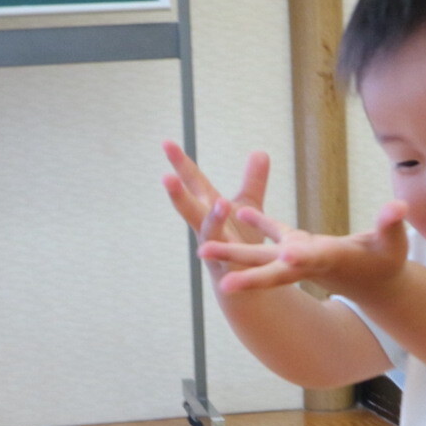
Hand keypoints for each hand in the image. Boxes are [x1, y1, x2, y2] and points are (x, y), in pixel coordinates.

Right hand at [161, 142, 271, 282]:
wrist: (247, 283)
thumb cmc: (242, 242)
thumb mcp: (249, 207)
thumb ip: (252, 181)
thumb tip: (259, 151)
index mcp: (210, 208)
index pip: (194, 183)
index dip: (181, 164)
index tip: (166, 143)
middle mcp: (208, 228)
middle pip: (191, 208)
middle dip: (178, 193)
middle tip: (166, 177)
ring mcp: (215, 249)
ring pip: (210, 234)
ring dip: (213, 219)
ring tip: (219, 202)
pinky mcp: (229, 268)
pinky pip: (229, 260)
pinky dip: (229, 255)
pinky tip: (230, 250)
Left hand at [198, 201, 410, 297]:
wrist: (375, 281)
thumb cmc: (387, 261)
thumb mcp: (394, 242)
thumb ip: (391, 224)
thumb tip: (398, 207)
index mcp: (331, 261)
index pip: (314, 259)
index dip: (301, 256)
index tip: (286, 253)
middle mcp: (308, 264)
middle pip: (275, 272)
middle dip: (249, 276)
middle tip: (223, 283)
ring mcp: (299, 258)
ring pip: (261, 258)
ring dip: (233, 255)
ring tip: (203, 251)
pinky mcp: (298, 247)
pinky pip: (273, 235)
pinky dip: (256, 224)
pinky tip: (236, 210)